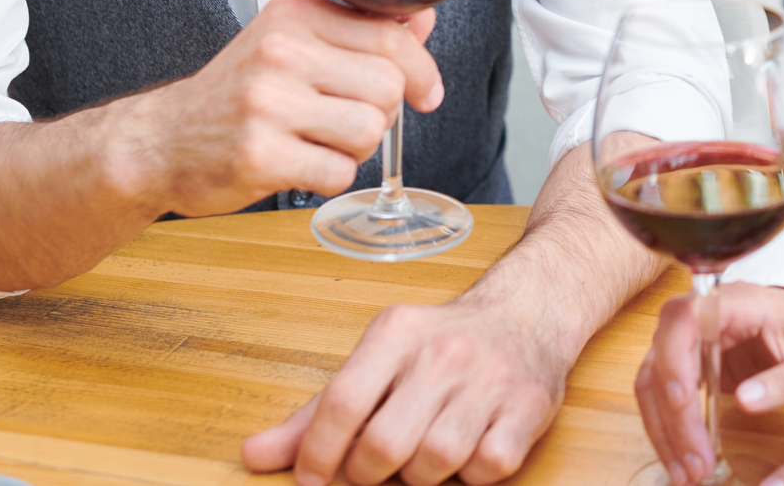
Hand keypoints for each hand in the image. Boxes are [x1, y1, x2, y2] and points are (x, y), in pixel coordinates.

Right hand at [118, 0, 440, 217]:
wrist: (160, 141)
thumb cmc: (235, 93)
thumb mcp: (293, 42)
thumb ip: (360, 31)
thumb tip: (423, 20)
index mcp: (294, 15)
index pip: (390, 35)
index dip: (421, 70)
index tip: (426, 92)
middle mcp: (280, 52)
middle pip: (387, 87)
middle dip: (381, 114)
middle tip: (347, 119)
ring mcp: (268, 104)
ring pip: (369, 130)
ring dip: (356, 148)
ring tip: (320, 141)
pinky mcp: (260, 154)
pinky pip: (338, 172)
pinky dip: (330, 176)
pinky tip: (299, 163)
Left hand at [241, 293, 565, 485]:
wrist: (529, 313)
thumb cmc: (441, 345)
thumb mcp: (378, 361)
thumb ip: (317, 413)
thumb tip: (253, 456)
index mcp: (398, 332)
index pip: (341, 401)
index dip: (319, 452)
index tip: (314, 476)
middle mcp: (445, 351)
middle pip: (384, 445)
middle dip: (369, 472)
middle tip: (374, 467)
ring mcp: (491, 379)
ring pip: (436, 462)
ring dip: (424, 474)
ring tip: (425, 453)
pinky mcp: (529, 406)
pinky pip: (488, 468)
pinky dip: (473, 474)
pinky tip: (469, 450)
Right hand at [634, 282, 783, 483]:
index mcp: (729, 302)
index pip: (685, 320)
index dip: (677, 357)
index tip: (684, 401)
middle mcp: (694, 316)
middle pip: (663, 361)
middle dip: (675, 418)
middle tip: (696, 464)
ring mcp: (680, 340)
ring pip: (652, 385)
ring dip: (665, 432)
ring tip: (687, 474)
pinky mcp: (677, 364)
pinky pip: (657, 397)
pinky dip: (666, 431)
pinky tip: (681, 462)